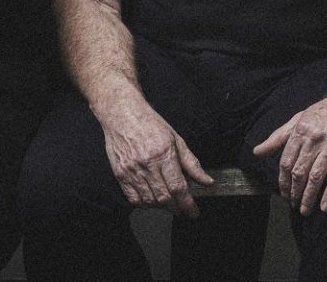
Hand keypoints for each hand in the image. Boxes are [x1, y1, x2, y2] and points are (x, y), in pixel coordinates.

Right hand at [98, 99, 212, 217]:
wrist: (122, 114)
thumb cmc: (150, 124)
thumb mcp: (176, 139)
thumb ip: (192, 163)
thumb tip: (207, 181)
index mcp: (163, 154)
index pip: (178, 187)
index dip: (188, 204)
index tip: (194, 212)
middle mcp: (147, 164)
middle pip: (164, 197)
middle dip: (176, 208)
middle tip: (182, 208)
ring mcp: (132, 170)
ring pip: (150, 201)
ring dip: (162, 207)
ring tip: (168, 202)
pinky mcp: (120, 174)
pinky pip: (133, 199)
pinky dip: (145, 204)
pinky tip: (152, 199)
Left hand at [252, 90, 326, 214]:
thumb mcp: (300, 118)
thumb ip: (279, 137)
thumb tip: (257, 151)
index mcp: (300, 130)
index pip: (286, 161)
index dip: (283, 181)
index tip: (283, 193)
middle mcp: (314, 139)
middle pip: (299, 172)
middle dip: (294, 192)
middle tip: (294, 205)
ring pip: (316, 176)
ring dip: (309, 196)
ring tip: (305, 210)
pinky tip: (325, 206)